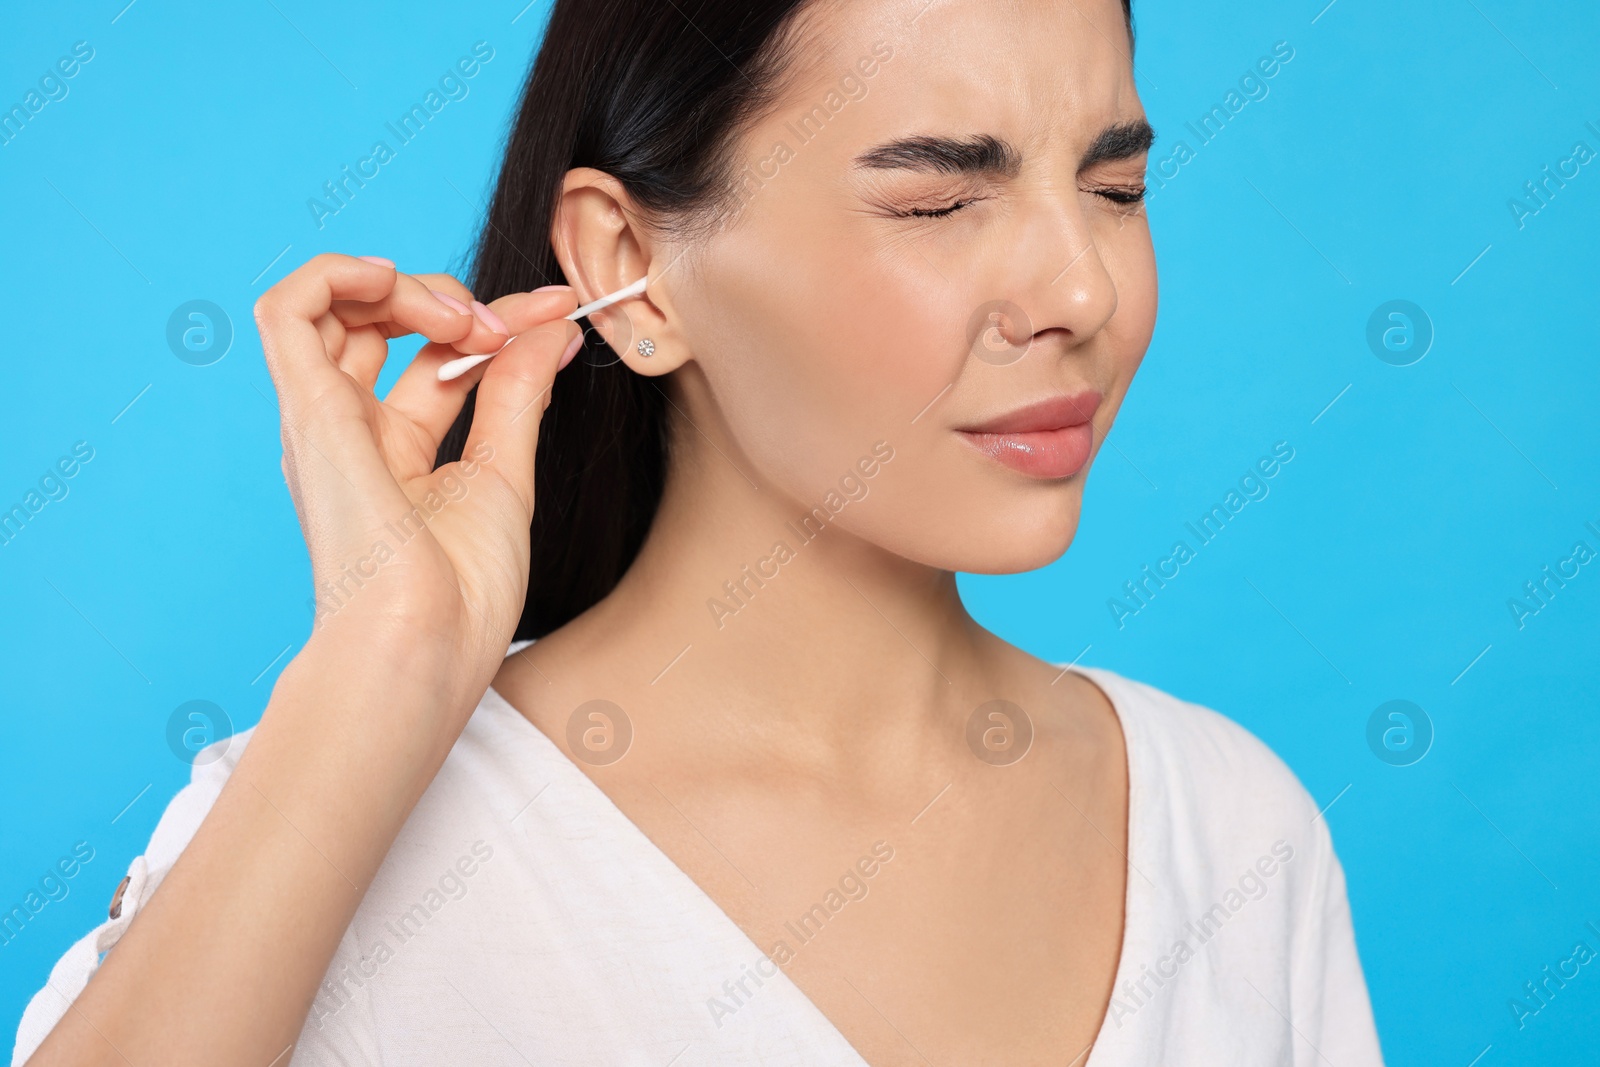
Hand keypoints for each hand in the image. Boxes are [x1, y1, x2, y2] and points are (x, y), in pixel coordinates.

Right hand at [254, 253, 578, 711]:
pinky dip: (336, 274)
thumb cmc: (461, 592)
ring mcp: (323, 421)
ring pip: (329, 306)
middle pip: (381, 324)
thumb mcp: (504, 473)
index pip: (434, 356)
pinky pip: (287, 311)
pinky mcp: (307, 413)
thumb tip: (551, 329)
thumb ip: (517, 394)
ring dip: (402, 284)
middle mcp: (348, 432)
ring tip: (463, 315)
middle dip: (452, 298)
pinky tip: (393, 281)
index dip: (499, 321)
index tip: (561, 311)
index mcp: (392, 453)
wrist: (426, 643)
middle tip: (509, 324)